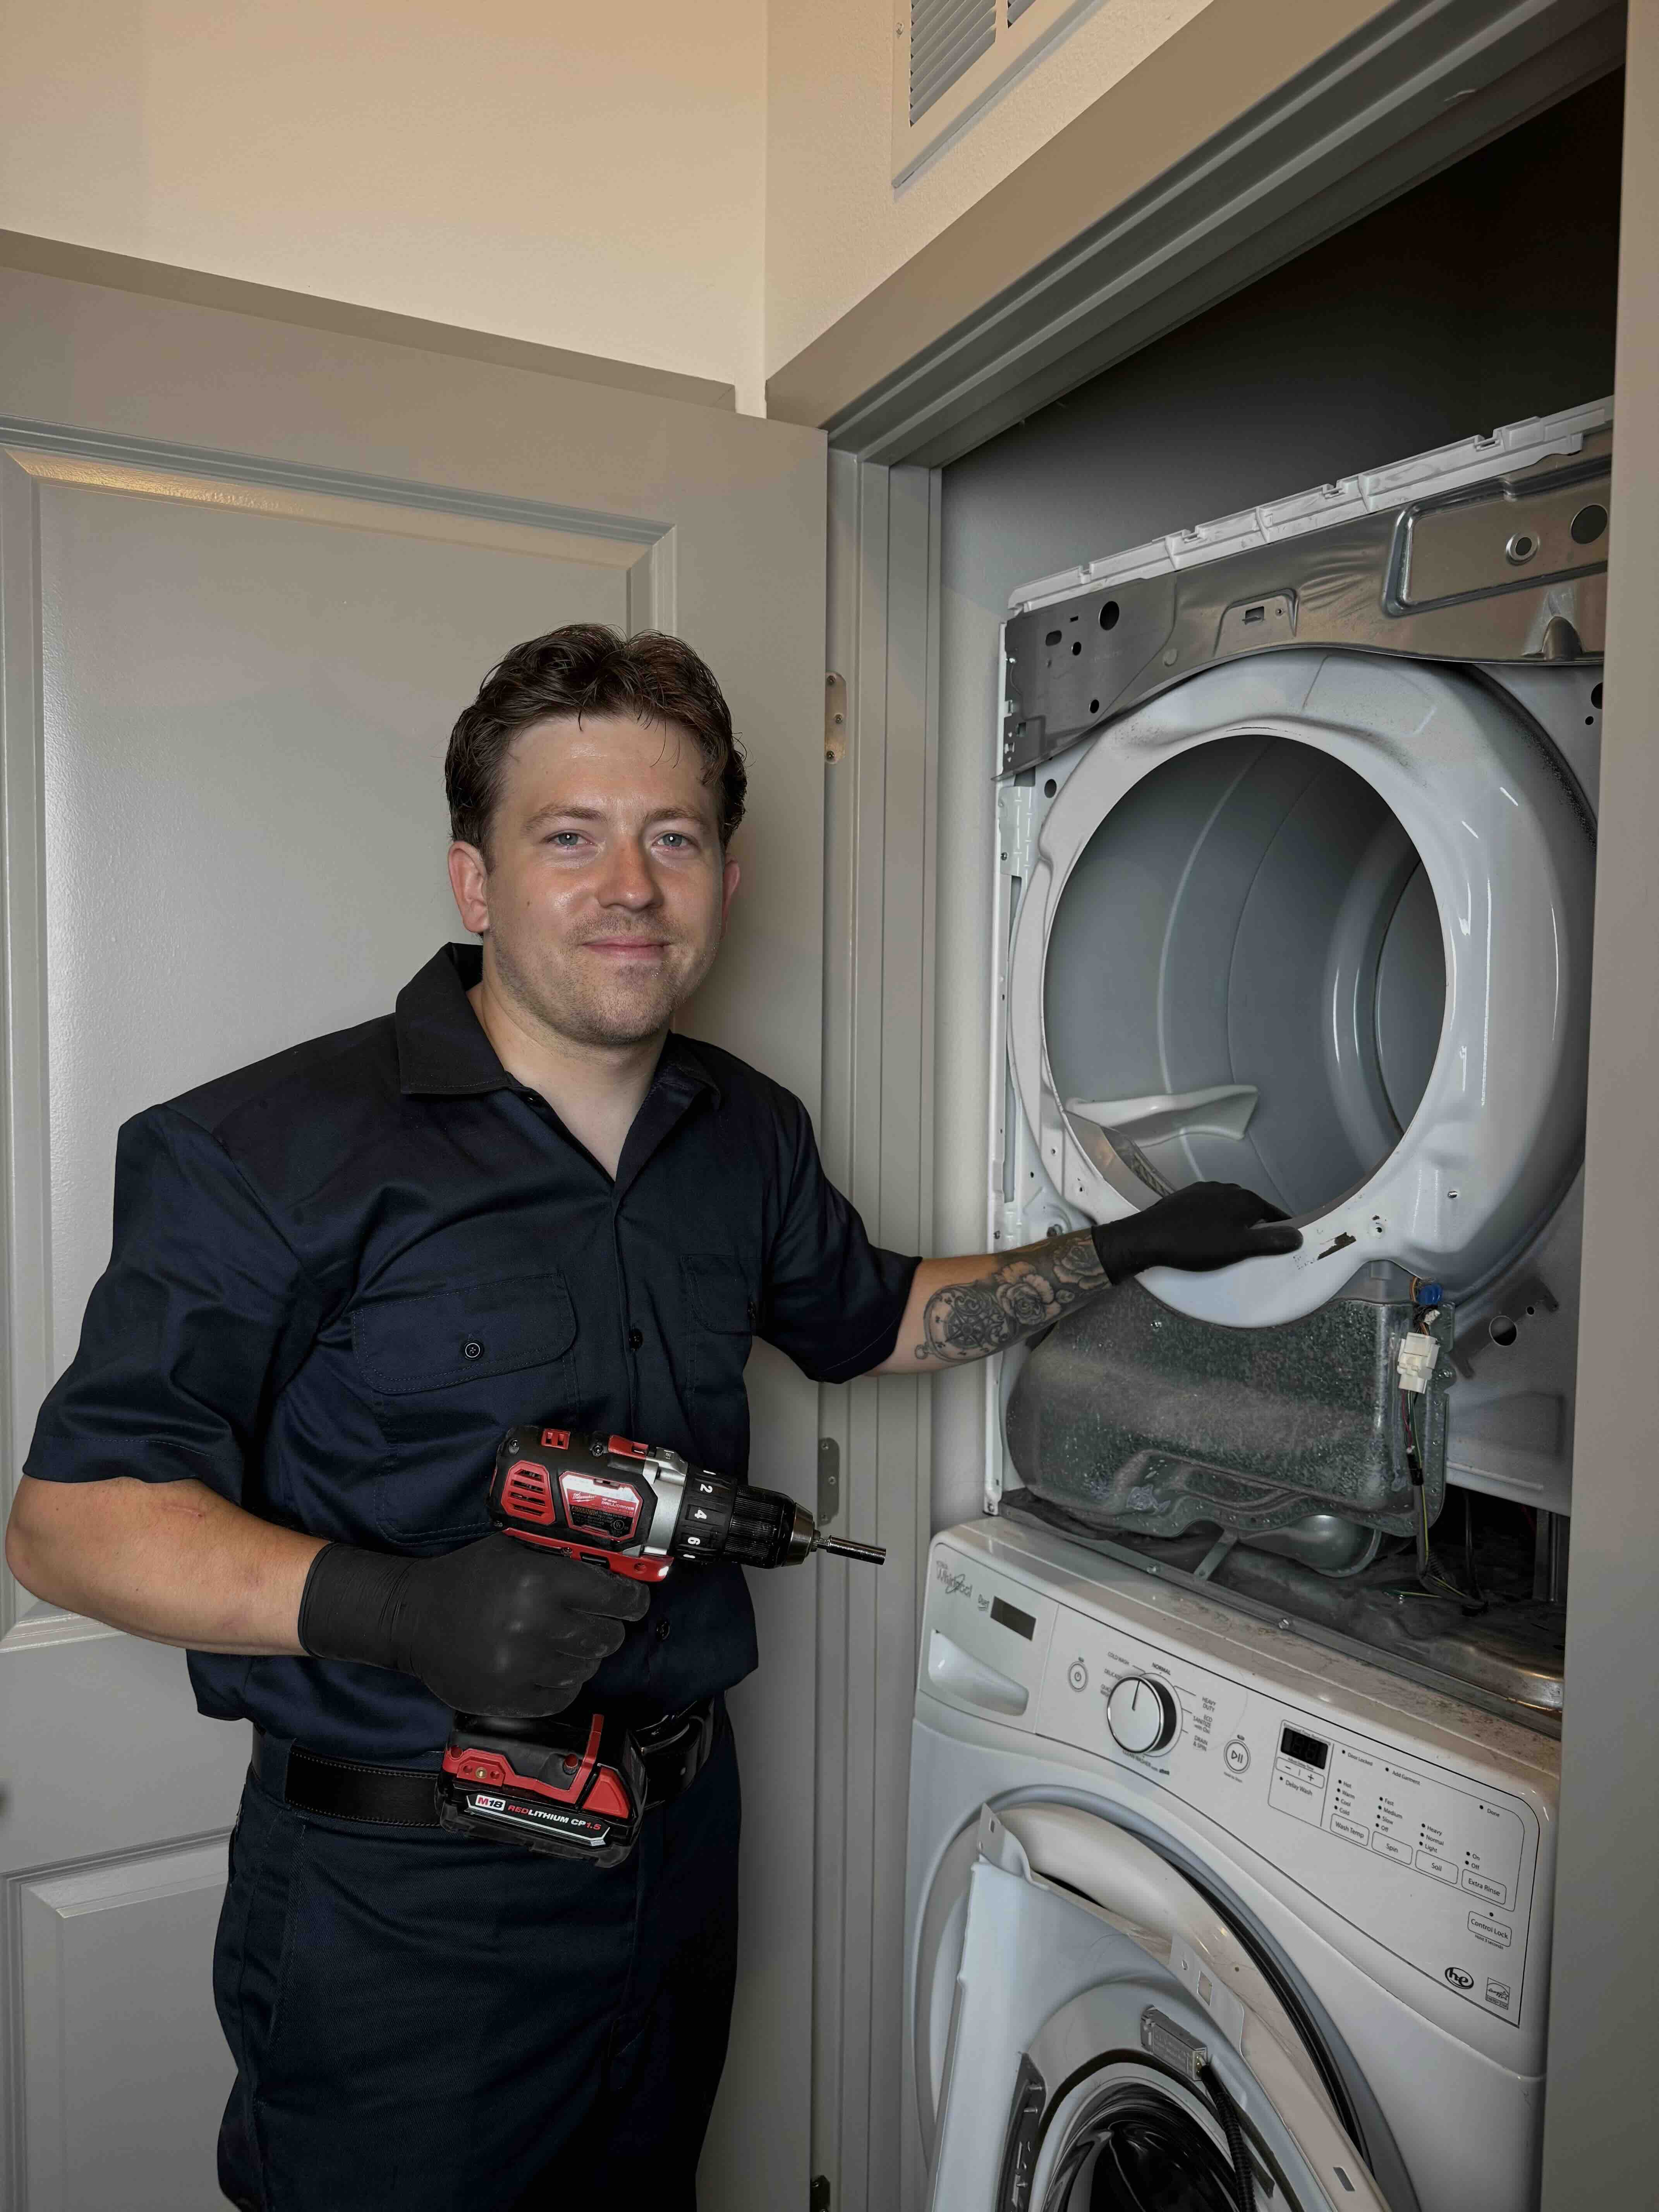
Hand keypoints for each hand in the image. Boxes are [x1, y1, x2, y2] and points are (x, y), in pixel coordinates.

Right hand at [298, 1533, 650, 1715]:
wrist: (412, 1618)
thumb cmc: (465, 1579)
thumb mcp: (512, 1548)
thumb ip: (560, 1555)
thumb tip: (612, 1566)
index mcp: (538, 1581)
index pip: (612, 1596)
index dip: (631, 1599)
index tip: (635, 1601)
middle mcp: (532, 1624)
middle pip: (605, 1636)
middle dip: (608, 1627)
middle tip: (597, 1621)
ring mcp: (520, 1665)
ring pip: (586, 1668)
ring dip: (582, 1655)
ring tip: (562, 1641)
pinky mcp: (507, 1696)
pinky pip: (561, 1697)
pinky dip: (562, 1683)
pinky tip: (547, 1664)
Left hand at [1091, 1182, 1301, 1280]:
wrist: (1148, 1236)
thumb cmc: (1196, 1244)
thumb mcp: (1239, 1248)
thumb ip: (1270, 1242)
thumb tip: (1298, 1236)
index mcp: (1246, 1200)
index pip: (1275, 1214)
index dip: (1282, 1230)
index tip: (1284, 1245)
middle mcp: (1228, 1189)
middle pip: (1253, 1211)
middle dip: (1257, 1228)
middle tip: (1254, 1251)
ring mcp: (1206, 1190)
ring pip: (1230, 1209)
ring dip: (1235, 1224)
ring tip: (1230, 1245)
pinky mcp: (1187, 1196)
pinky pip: (1211, 1209)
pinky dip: (1215, 1221)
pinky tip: (1207, 1235)